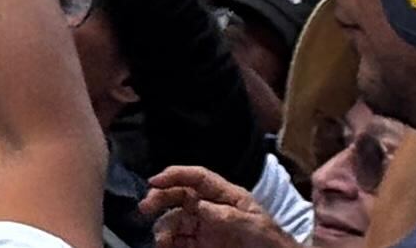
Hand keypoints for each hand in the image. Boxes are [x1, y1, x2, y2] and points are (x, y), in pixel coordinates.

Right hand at [140, 166, 300, 247]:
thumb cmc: (271, 241)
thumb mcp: (252, 224)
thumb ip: (224, 214)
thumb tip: (196, 204)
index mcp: (226, 196)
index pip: (197, 177)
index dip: (175, 174)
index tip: (154, 181)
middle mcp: (211, 208)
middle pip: (179, 196)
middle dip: (159, 199)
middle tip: (144, 209)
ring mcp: (205, 228)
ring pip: (175, 220)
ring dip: (163, 227)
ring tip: (161, 240)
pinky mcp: (201, 246)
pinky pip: (178, 241)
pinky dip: (168, 242)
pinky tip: (164, 245)